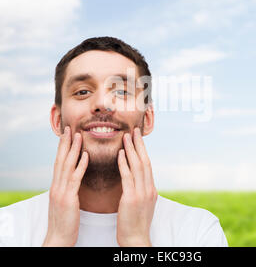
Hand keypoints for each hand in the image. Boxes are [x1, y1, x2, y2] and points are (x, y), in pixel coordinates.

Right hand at [42, 126, 88, 246]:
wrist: (59, 239)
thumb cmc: (65, 221)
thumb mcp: (65, 201)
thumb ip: (68, 188)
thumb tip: (73, 177)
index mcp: (57, 186)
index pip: (60, 162)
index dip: (63, 147)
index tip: (67, 134)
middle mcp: (57, 186)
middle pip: (61, 159)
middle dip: (65, 143)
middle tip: (70, 128)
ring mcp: (61, 191)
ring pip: (67, 165)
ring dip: (73, 149)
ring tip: (78, 135)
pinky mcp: (68, 199)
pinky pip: (75, 178)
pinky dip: (80, 165)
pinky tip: (86, 155)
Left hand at [116, 127, 157, 246]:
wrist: (136, 239)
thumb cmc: (136, 222)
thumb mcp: (143, 203)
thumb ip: (142, 189)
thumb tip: (139, 178)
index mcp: (151, 189)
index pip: (147, 164)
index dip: (143, 150)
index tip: (138, 138)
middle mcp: (149, 188)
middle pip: (145, 161)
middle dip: (139, 145)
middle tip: (135, 130)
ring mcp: (142, 193)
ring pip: (138, 166)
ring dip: (132, 149)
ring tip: (126, 136)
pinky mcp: (131, 198)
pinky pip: (128, 177)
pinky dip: (124, 164)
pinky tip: (120, 154)